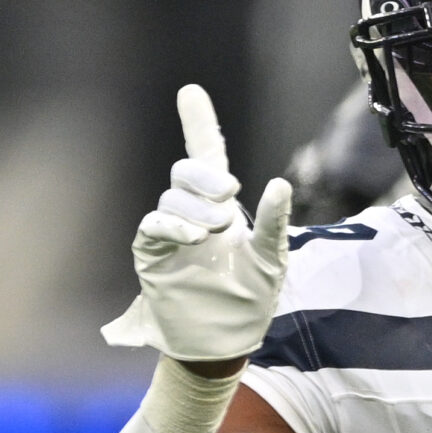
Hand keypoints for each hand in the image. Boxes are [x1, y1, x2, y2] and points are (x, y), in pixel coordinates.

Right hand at [103, 84, 291, 362]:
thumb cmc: (249, 301)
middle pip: (187, 171)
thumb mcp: (272, 260)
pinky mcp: (151, 253)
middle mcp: (193, 212)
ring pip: (172, 198)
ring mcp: (170, 232)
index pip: (208, 156)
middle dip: (207, 177)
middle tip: (229, 196)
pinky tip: (192, 237)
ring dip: (196, 209)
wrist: (223, 341)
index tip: (191, 91)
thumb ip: (274, 223)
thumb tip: (279, 182)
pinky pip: (153, 227)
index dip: (198, 123)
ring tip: (215, 234)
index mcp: (222, 207)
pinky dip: (172, 226)